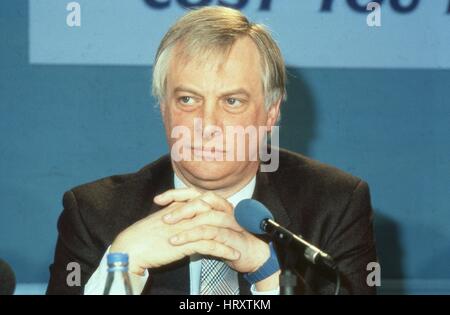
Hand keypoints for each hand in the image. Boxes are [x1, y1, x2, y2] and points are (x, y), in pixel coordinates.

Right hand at [110, 188, 239, 274]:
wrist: (130, 247)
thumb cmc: (142, 235)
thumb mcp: (160, 219)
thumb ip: (174, 213)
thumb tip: (186, 215)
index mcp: (178, 205)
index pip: (205, 201)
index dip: (220, 207)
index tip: (231, 214)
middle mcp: (185, 213)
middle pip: (215, 212)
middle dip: (232, 220)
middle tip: (244, 228)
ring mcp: (186, 227)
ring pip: (216, 228)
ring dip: (232, 236)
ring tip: (242, 243)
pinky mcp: (185, 243)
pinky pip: (211, 245)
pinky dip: (224, 250)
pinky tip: (233, 255)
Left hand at [157, 189, 270, 273]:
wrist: (251, 253)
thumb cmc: (228, 238)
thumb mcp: (208, 226)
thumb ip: (194, 218)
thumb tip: (171, 213)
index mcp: (216, 203)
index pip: (194, 192)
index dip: (175, 193)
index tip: (157, 200)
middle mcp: (223, 208)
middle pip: (201, 199)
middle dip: (181, 207)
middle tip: (164, 217)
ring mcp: (229, 220)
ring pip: (206, 215)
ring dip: (185, 224)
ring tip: (169, 232)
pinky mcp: (230, 235)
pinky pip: (210, 233)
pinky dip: (193, 237)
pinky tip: (180, 242)